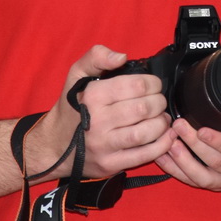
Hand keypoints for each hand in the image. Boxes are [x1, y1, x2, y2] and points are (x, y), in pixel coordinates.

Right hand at [29, 46, 173, 178]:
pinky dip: (162, 145)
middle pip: (144, 108)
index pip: (136, 85)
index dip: (153, 83)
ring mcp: (104, 145)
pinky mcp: (110, 164)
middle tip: (158, 102)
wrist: (54, 145)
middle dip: (159, 102)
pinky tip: (166, 136)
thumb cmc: (71, 108)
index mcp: (92, 96)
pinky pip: (144, 156)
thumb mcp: (76, 75)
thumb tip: (122, 57)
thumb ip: (97, 57)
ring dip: (162, 123)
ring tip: (162, 118)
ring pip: (145, 133)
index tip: (154, 85)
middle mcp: (97, 121)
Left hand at [152, 106, 220, 195]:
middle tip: (178, 125)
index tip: (202, 130)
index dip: (218, 141)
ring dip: (182, 161)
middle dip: (193, 144)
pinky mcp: (220, 186)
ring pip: (202, 177)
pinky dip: (176, 171)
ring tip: (168, 142)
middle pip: (215, 161)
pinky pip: (195, 182)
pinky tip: (163, 157)